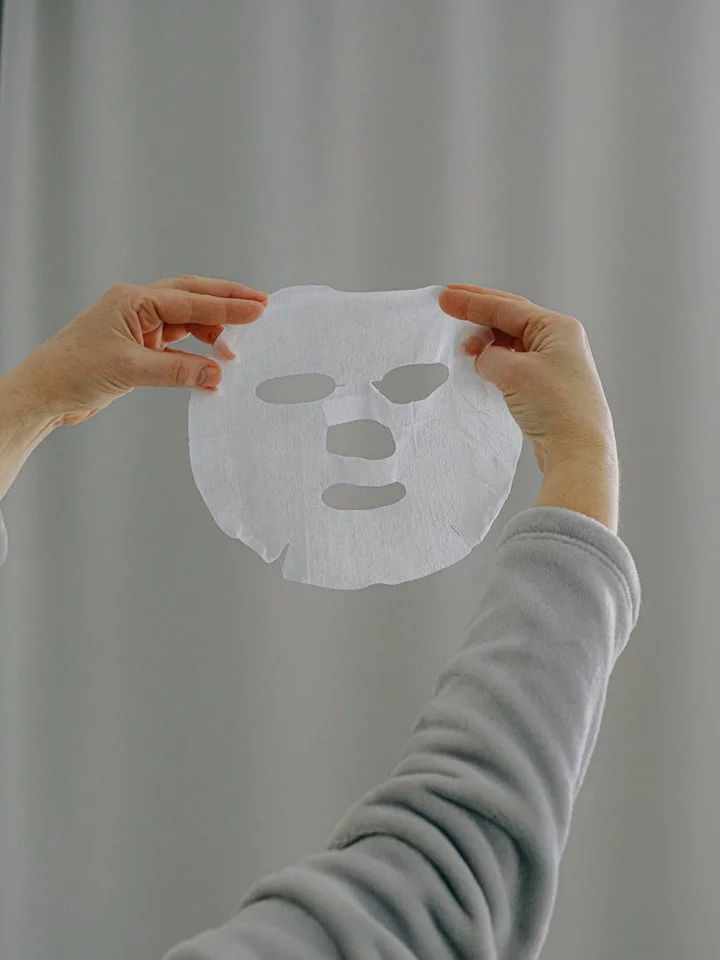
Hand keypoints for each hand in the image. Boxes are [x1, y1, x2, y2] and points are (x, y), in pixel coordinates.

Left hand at [9, 275, 268, 426]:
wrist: (44, 394)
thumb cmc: (73, 372)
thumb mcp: (130, 370)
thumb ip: (178, 370)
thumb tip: (217, 373)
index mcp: (134, 301)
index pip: (191, 301)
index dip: (228, 307)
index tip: (260, 309)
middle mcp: (139, 308)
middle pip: (194, 298)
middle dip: (228, 303)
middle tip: (262, 307)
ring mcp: (139, 328)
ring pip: (188, 322)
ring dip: (214, 333)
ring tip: (238, 350)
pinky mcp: (139, 350)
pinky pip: (179, 348)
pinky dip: (197, 357)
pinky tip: (213, 368)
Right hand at [439, 283, 618, 530]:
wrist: (578, 451)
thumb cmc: (555, 407)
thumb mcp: (513, 372)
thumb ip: (490, 356)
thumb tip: (483, 356)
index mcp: (557, 328)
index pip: (507, 306)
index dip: (473, 302)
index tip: (445, 297)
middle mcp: (559, 341)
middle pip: (510, 319)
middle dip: (478, 313)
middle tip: (448, 304)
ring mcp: (554, 364)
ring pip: (511, 342)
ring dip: (486, 342)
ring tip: (462, 347)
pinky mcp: (547, 387)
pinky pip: (514, 364)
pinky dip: (494, 361)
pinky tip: (479, 365)